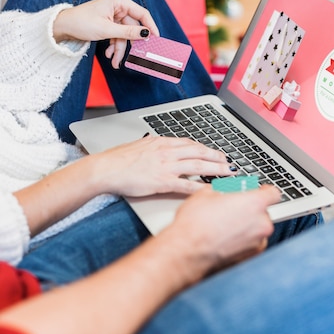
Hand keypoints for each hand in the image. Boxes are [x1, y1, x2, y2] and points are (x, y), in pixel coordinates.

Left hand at [53, 0, 159, 67]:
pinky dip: (113, 46)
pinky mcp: (108, 24)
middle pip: (133, 27)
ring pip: (124, 35)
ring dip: (119, 49)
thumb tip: (146, 34)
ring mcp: (113, 16)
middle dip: (130, 44)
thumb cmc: (81, 22)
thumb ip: (128, 32)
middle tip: (137, 57)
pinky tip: (108, 55)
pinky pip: (117, 36)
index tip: (156, 39)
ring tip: (115, 62)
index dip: (150, 26)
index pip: (142, 13)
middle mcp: (118, 7)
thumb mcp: (106, 30)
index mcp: (119, 1)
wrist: (63, 27)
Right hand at [95, 135, 233, 196]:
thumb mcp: (139, 146)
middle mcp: (167, 151)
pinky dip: (201, 187)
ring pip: (198, 165)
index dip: (205, 148)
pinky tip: (210, 190)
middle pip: (199, 152)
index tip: (214, 151)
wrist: (105, 169)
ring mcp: (166, 166)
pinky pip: (187, 184)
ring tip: (228, 173)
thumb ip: (153, 146)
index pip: (189, 143)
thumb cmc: (117, 159)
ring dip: (216, 169)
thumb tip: (158, 145)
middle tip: (228, 161)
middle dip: (217, 156)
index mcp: (162, 142)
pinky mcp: (163, 181)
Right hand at [164, 185, 281, 282]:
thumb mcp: (206, 193)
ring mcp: (258, 242)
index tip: (260, 191)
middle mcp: (261, 223)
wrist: (187, 251)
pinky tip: (226, 237)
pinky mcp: (251, 256)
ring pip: (257, 228)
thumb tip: (224, 191)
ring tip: (226, 225)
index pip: (273, 193)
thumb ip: (223, 189)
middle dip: (250, 209)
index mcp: (254, 203)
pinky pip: (252, 242)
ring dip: (247, 225)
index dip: (265, 190)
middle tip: (232, 209)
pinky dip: (243, 239)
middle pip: (263, 211)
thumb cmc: (196, 223)